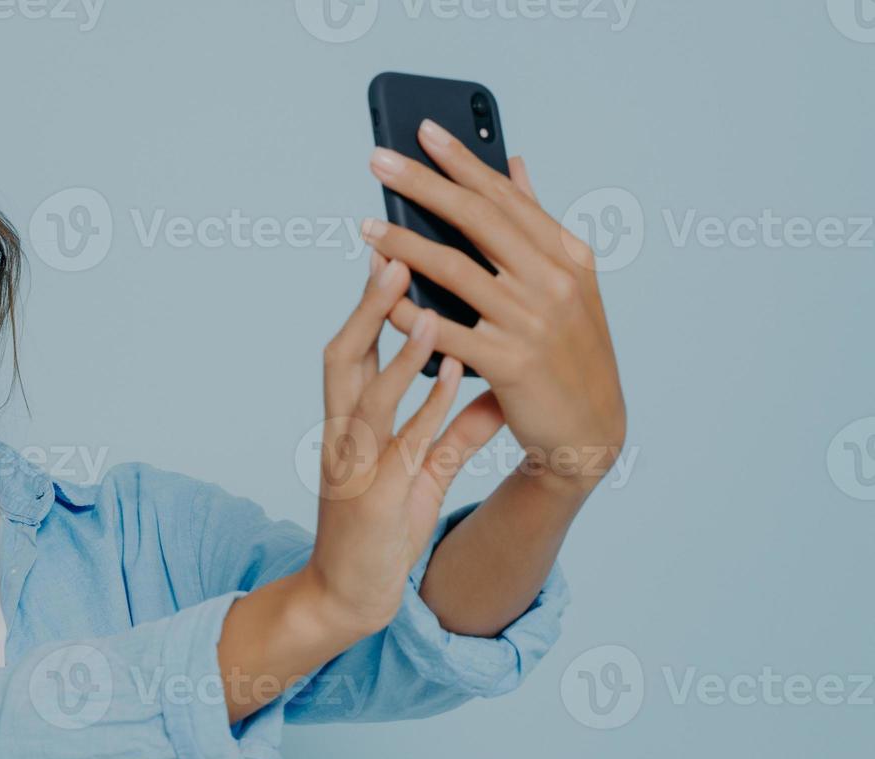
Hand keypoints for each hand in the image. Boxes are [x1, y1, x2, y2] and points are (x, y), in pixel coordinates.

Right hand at [300, 250, 507, 640]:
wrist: (349, 596)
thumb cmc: (381, 530)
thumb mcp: (423, 471)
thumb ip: (454, 428)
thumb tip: (492, 386)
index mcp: (350, 424)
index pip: (353, 350)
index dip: (371, 302)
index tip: (396, 253)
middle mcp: (343, 436)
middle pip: (344, 357)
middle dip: (369, 306)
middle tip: (398, 254)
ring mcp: (354, 466)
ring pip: (368, 396)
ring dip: (401, 351)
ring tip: (433, 309)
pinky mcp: (373, 498)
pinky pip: (403, 445)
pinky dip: (429, 408)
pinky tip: (457, 379)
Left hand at [363, 120, 627, 494]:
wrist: (589, 430)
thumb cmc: (569, 352)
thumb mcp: (568, 282)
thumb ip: (535, 224)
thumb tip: (512, 162)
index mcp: (566, 255)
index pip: (504, 196)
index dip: (461, 161)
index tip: (421, 130)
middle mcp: (553, 280)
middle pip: (476, 220)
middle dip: (423, 185)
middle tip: (377, 160)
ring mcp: (532, 321)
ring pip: (454, 271)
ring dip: (403, 245)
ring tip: (366, 227)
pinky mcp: (511, 363)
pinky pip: (447, 331)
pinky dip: (411, 313)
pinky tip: (381, 296)